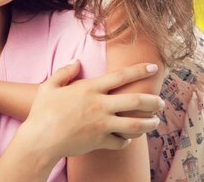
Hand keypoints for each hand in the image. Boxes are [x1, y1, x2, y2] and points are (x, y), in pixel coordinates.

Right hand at [19, 61, 162, 159]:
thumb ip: (64, 72)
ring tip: (155, 122)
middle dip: (154, 101)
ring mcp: (102, 124)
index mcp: (89, 89)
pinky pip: (121, 141)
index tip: (153, 67)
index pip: (121, 76)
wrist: (40, 139)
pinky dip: (127, 140)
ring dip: (149, 123)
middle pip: (136, 101)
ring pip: (136, 124)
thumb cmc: (42, 112)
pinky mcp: (100, 141)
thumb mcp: (49, 86)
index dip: (139, 70)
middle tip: (162, 102)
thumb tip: (76, 61)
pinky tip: (128, 138)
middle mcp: (99, 105)